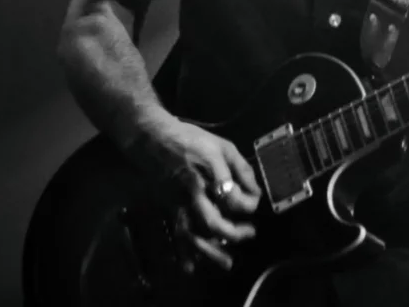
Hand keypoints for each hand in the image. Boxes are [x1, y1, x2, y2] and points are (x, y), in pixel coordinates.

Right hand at [131, 115, 261, 270]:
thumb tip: (254, 190)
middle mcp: (194, 190)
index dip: (249, 203)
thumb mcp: (223, 145)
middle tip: (250, 232)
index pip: (233, 196)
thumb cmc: (192, 140)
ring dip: (210, 252)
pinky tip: (191, 267)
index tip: (254, 201)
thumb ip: (241, 168)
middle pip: (213, 221)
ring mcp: (178, 201)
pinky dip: (183, 253)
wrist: (154, 140)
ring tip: (228, 263)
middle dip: (233, 233)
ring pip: (193, 234)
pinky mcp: (167, 207)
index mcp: (211, 171)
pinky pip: (176, 233)